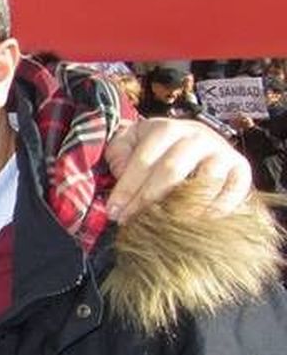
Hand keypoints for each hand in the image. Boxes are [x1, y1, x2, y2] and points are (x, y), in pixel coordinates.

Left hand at [104, 117, 250, 221]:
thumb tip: (121, 172)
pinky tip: (195, 223)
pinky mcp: (241, 169)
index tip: (114, 212)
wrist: (191, 141)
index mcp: (167, 128)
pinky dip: (216, 210)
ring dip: (182, 207)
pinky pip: (233, 191)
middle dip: (147, 200)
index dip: (127, 188)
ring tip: (163, 226)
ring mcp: (222, 152)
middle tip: (130, 222)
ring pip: (204, 181)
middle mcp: (198, 136)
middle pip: (172, 171)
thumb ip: (118, 153)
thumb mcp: (130, 142)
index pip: (144, 160)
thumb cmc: (153, 147)